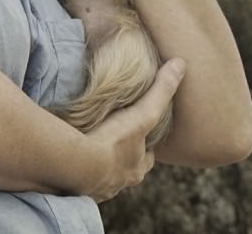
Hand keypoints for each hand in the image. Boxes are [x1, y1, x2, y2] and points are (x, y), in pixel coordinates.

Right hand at [81, 58, 185, 201]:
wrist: (79, 166)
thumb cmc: (115, 141)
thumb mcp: (143, 114)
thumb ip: (161, 91)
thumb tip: (181, 65)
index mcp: (136, 168)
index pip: (147, 157)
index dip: (146, 146)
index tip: (143, 136)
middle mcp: (119, 182)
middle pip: (125, 170)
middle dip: (123, 159)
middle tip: (115, 144)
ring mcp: (97, 187)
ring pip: (102, 176)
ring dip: (99, 165)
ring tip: (89, 149)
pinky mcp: (75, 188)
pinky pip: (79, 179)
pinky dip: (77, 169)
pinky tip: (71, 158)